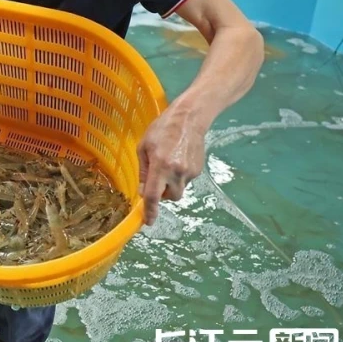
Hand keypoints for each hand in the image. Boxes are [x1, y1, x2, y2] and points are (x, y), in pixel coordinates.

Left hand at [137, 106, 206, 225]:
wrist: (190, 119)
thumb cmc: (162, 129)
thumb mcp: (144, 147)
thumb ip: (144, 171)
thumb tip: (143, 192)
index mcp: (161, 165)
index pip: (154, 195)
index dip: (150, 210)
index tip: (148, 222)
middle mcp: (177, 172)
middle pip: (170, 197)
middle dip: (163, 194)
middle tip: (157, 178)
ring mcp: (190, 172)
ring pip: (179, 189)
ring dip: (171, 184)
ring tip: (169, 162)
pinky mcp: (199, 170)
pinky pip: (186, 180)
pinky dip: (179, 175)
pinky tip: (178, 158)